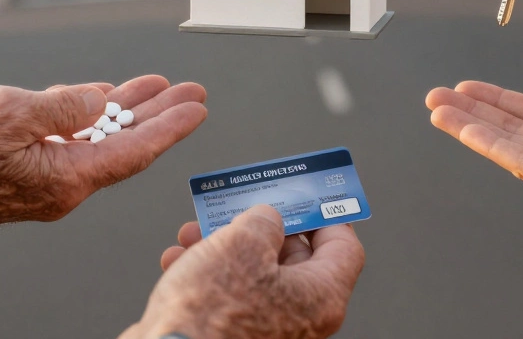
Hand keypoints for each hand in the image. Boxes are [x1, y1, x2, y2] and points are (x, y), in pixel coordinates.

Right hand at [0, 75, 206, 285]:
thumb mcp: (10, 114)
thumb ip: (64, 106)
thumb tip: (101, 100)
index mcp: (68, 177)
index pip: (136, 150)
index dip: (171, 125)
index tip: (199, 105)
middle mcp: (62, 185)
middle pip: (125, 145)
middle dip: (159, 115)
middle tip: (191, 90)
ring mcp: (41, 181)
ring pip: (97, 141)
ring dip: (125, 112)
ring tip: (155, 87)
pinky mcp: (20, 173)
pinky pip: (68, 142)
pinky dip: (87, 119)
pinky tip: (100, 100)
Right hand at [123, 206, 365, 338]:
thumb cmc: (211, 314)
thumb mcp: (243, 241)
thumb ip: (263, 220)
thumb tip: (265, 218)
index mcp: (320, 297)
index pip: (343, 248)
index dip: (325, 216)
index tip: (308, 197)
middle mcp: (300, 319)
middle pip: (292, 257)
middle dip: (259, 226)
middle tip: (240, 206)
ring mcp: (267, 329)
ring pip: (251, 273)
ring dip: (221, 245)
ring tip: (195, 231)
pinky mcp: (234, 335)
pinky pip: (227, 295)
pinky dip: (204, 272)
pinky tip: (179, 259)